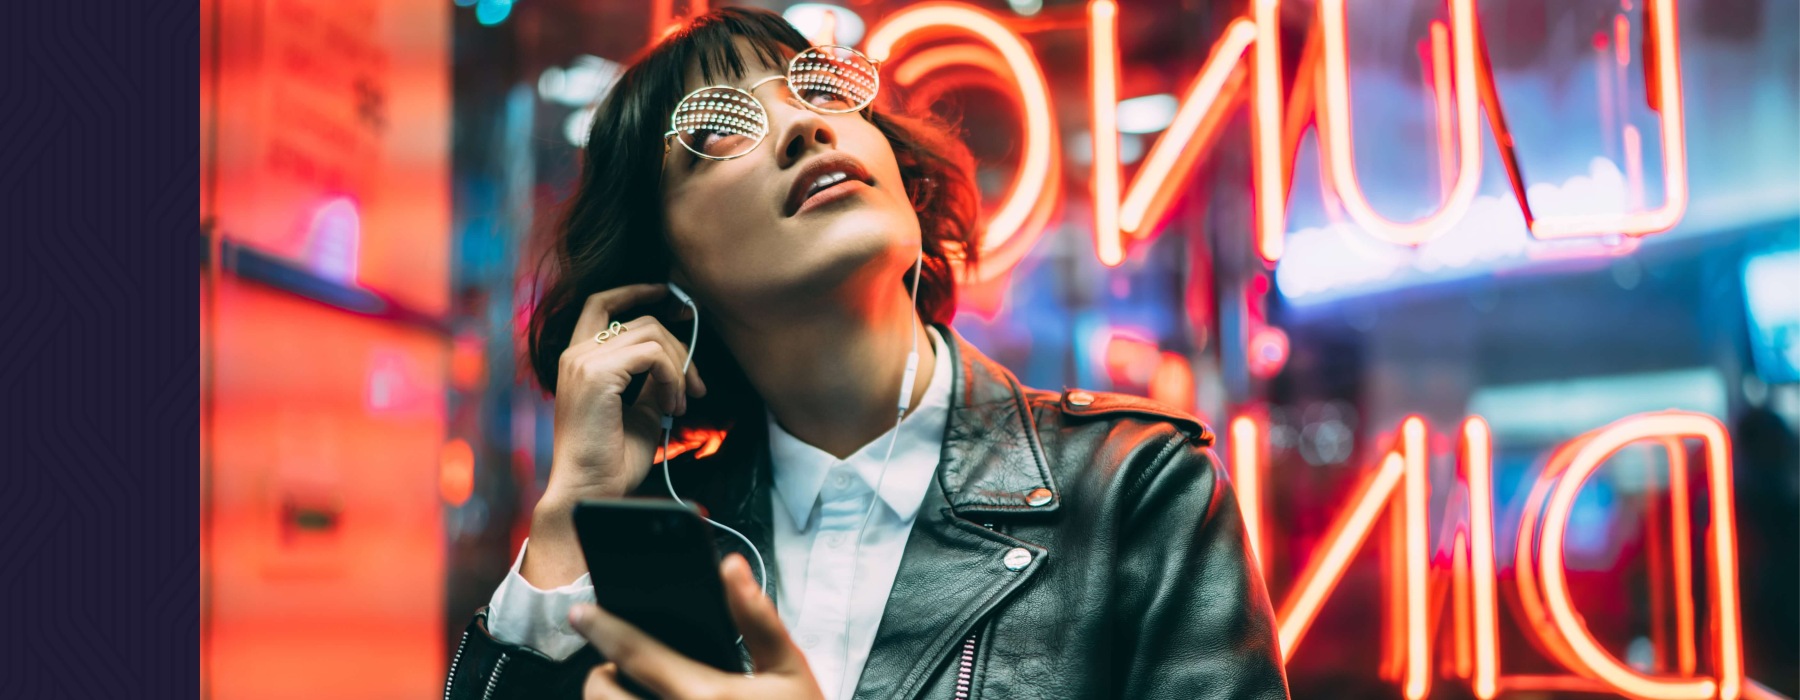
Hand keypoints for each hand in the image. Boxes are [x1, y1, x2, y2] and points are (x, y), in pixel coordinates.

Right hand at [525, 283, 707, 587]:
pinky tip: (673, 407)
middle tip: (697, 387)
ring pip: (652, 334)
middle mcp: (575, 354)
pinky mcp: (597, 374)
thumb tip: (678, 363)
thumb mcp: (639, 410)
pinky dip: (673, 378)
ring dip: (680, 368)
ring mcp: (583, 362)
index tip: (672, 298)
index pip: (602, 303)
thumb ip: (651, 381)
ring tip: (682, 404)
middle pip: (643, 321)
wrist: (592, 491)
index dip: (638, 291)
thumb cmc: (612, 459)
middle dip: (680, 349)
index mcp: (578, 359)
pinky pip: (652, 355)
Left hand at [569, 554, 823, 699]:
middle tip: (625, 664)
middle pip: (601, 693)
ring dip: (613, 699)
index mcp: (704, 695)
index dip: (603, 626)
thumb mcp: (788, 669)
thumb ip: (757, 618)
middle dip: (602, 671)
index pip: (634, 654)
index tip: (581, 612)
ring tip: (641, 691)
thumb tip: (731, 569)